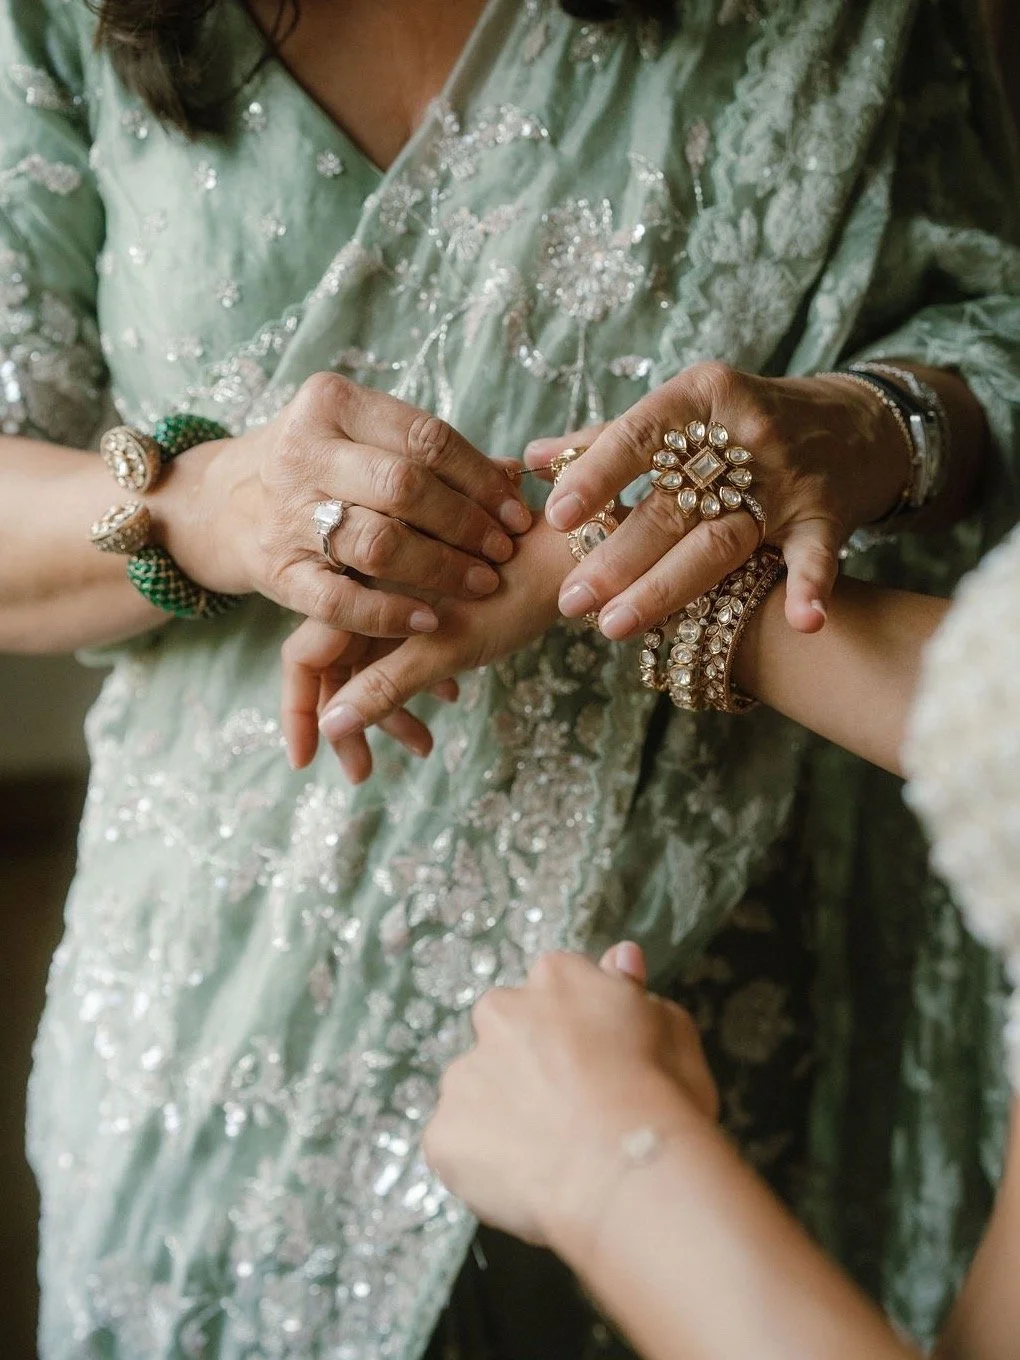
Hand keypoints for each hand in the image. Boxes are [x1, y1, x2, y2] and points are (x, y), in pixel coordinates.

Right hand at [160, 372, 530, 637]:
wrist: (222, 503)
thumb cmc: (318, 468)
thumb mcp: (363, 441)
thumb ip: (430, 455)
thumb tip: (519, 472)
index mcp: (333, 403)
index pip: (426, 437)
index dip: (481, 479)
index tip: (517, 512)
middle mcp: (305, 450)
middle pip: (406, 488)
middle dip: (466, 524)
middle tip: (503, 551)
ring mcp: (286, 511)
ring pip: (378, 543)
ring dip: (440, 569)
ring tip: (481, 583)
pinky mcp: (276, 569)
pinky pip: (339, 600)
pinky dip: (389, 614)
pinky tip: (429, 620)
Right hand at [283, 517, 568, 775]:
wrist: (575, 549)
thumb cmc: (512, 592)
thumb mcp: (445, 649)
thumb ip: (384, 686)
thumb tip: (333, 728)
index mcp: (361, 592)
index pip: (305, 657)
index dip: (298, 709)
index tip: (303, 762)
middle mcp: (372, 590)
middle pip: (337, 666)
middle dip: (348, 722)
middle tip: (362, 773)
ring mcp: (402, 596)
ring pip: (375, 661)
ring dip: (390, 708)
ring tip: (422, 747)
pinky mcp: (433, 601)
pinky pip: (408, 647)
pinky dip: (419, 680)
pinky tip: (450, 700)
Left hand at [422, 945, 717, 1249]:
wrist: (628, 1175)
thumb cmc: (663, 1100)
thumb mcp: (671, 1029)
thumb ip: (632, 988)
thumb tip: (620, 957)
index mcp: (556, 978)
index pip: (555, 988)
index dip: (575, 1030)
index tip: (596, 1061)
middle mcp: (500, 1012)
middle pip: (505, 1031)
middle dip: (527, 1062)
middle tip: (569, 1109)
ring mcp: (465, 1073)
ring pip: (476, 1088)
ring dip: (501, 1112)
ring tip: (550, 1154)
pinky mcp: (444, 1132)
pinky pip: (457, 1145)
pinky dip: (482, 1163)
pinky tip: (525, 1181)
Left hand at [527, 362, 909, 638]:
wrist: (852, 423)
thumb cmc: (742, 421)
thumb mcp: (681, 411)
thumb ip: (608, 438)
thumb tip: (532, 459)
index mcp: (700, 397)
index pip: (638, 434)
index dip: (596, 474)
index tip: (555, 516)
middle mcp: (744, 433)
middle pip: (670, 503)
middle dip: (615, 555)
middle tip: (570, 600)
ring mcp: (786, 478)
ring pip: (720, 539)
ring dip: (667, 586)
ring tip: (614, 626)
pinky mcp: (826, 514)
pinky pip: (818, 554)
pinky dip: (812, 587)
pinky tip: (802, 622)